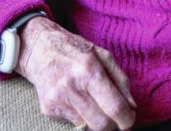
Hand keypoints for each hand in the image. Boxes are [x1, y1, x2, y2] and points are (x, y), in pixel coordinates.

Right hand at [15, 16, 136, 129]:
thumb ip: (120, 80)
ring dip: (98, 122)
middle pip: (101, 124)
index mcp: (89, 70)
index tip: (130, 118)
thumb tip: (132, 105)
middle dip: (114, 125)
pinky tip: (79, 102)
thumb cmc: (73, 49)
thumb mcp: (102, 55)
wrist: (39, 48)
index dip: (127, 119)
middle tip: (117, 118)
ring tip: (98, 107)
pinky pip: (73, 123)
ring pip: (87, 127)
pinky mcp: (48, 109)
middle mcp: (72, 86)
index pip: (114, 107)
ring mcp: (58, 99)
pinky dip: (82, 117)